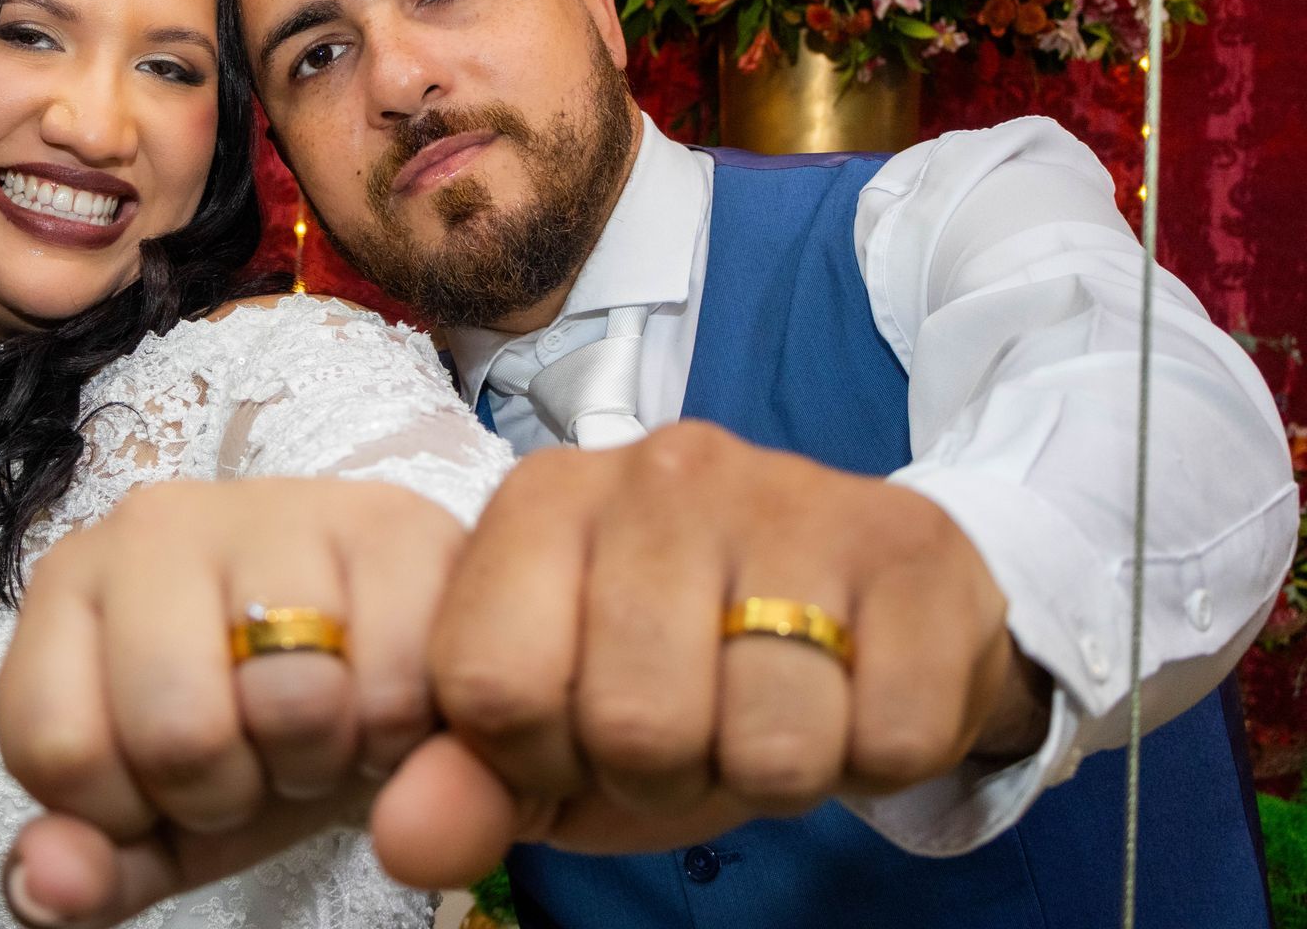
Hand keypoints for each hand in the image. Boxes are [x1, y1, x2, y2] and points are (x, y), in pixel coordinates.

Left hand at [0, 476, 465, 925]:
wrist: (381, 661)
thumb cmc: (250, 734)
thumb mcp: (159, 827)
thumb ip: (86, 875)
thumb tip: (44, 884)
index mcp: (69, 587)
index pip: (57, 747)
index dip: (126, 810)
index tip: (168, 782)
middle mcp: (156, 524)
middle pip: (177, 730)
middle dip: (232, 791)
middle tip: (256, 756)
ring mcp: (274, 508)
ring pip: (294, 700)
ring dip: (323, 758)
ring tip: (324, 722)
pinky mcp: (389, 520)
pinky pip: (393, 686)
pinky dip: (399, 734)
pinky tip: (382, 696)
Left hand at [367, 419, 1047, 889]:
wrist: (854, 607)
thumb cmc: (675, 671)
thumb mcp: (552, 733)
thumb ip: (464, 781)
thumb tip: (403, 841)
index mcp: (543, 502)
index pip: (493, 686)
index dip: (539, 756)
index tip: (578, 731)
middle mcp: (657, 470)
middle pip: (637, 725)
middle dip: (668, 773)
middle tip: (695, 723)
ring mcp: (790, 492)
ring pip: (771, 743)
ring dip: (775, 772)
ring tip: (768, 707)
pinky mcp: (909, 540)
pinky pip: (892, 738)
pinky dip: (875, 756)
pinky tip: (853, 690)